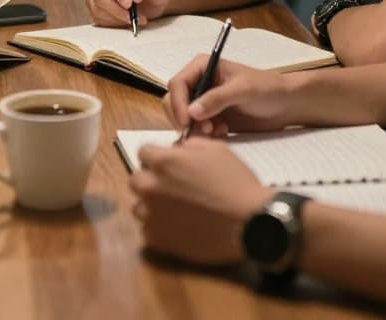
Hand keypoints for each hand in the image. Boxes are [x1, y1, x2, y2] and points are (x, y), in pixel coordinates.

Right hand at [85, 0, 171, 27]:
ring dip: (117, 18)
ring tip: (135, 18)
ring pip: (97, 9)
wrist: (154, 0)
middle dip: (116, 9)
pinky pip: (97, 19)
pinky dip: (112, 23)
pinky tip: (125, 20)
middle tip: (132, 16)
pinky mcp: (95, 7)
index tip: (129, 3)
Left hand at [130, 138, 270, 264]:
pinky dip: (160, 227)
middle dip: (150, 179)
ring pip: (139, 206)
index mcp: (163, 162)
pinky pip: (148, 230)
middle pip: (136, 179)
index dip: (157, 157)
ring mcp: (152, 215)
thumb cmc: (235, 183)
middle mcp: (151, 187)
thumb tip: (176, 151)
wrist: (250, 222)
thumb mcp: (216, 150)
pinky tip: (180, 226)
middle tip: (172, 187)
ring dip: (152, 205)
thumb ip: (188, 146)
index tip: (169, 164)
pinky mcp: (158, 239)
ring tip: (176, 209)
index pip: (143, 152)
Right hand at [164, 55, 291, 135]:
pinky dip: (204, 135)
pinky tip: (223, 133)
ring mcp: (203, 101)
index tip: (187, 122)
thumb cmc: (267, 89)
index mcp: (202, 67)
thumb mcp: (243, 90)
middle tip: (206, 131)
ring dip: (196, 128)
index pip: (177, 84)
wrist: (286, 105)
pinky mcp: (210, 118)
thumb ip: (217, 98)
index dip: (178, 103)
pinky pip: (196, 129)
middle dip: (186, 118)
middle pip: (175, 102)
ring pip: (183, 118)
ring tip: (218, 131)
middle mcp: (199, 83)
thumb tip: (192, 112)